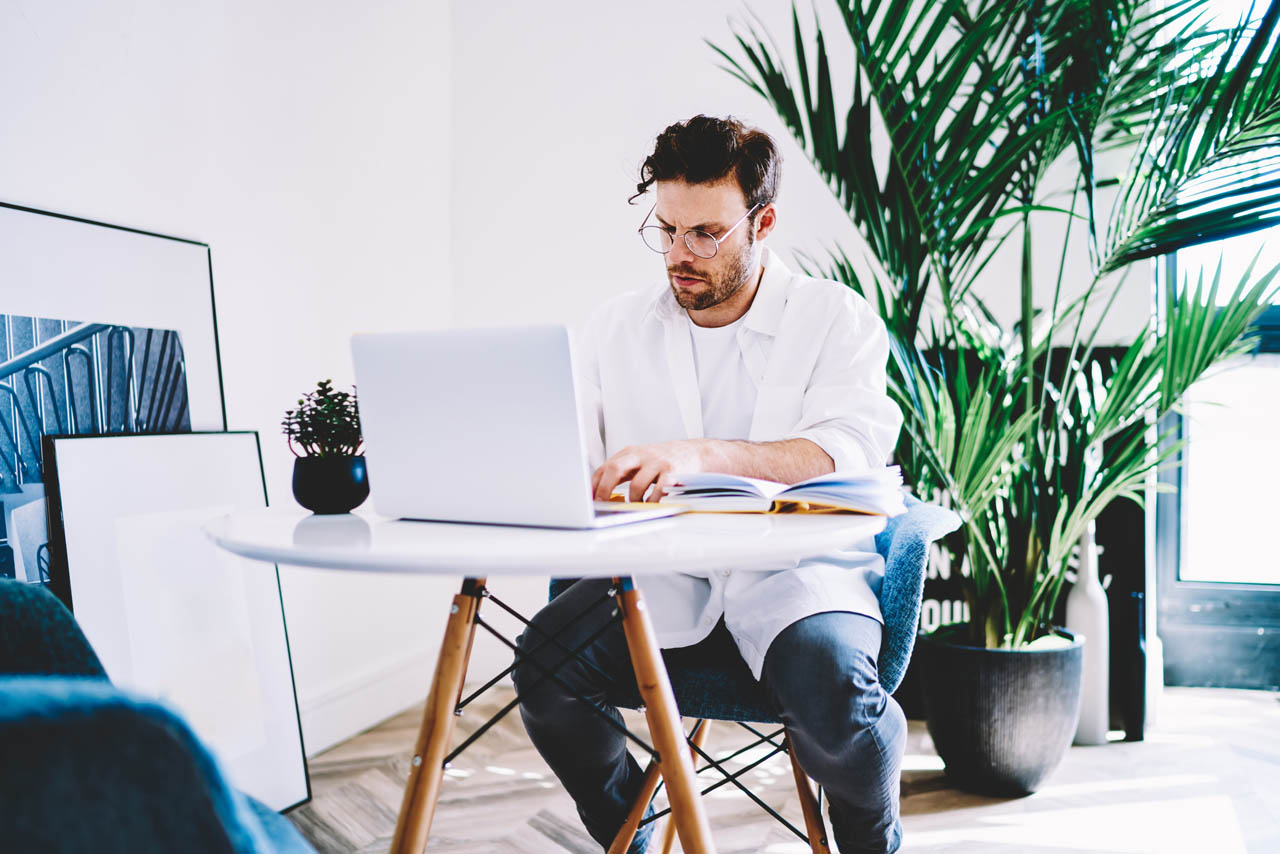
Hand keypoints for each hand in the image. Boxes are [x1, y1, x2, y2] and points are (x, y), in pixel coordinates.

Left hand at [591, 440, 711, 502]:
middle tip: (602, 505)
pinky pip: (658, 490)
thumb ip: (621, 472)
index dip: (594, 484)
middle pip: (615, 469)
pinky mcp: (672, 472)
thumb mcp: (639, 461)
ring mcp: (656, 462)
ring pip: (636, 484)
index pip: (604, 467)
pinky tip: (651, 504)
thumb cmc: (661, 461)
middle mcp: (641, 455)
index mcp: (629, 452)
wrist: (692, 452)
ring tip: (635, 505)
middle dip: (605, 489)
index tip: (589, 499)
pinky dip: (652, 501)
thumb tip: (599, 492)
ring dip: (633, 500)